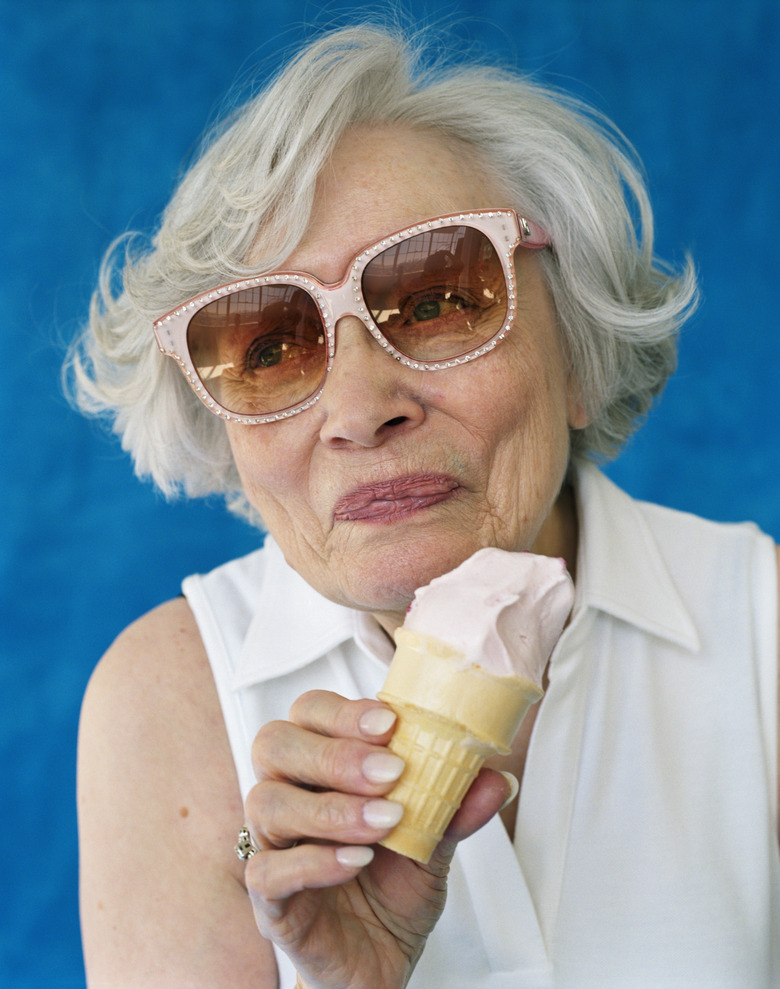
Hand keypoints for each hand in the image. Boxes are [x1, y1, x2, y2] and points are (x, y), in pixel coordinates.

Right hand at [243, 690, 510, 988]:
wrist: (382, 963)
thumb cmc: (394, 889)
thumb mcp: (433, 842)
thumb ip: (454, 806)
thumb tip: (498, 778)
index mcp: (321, 767)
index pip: (308, 713)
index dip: (342, 712)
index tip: (389, 724)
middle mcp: (289, 795)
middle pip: (274, 744)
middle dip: (334, 752)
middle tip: (389, 772)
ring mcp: (273, 846)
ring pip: (266, 801)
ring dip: (331, 807)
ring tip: (385, 822)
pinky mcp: (269, 901)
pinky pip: (266, 871)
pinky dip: (314, 861)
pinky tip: (356, 861)